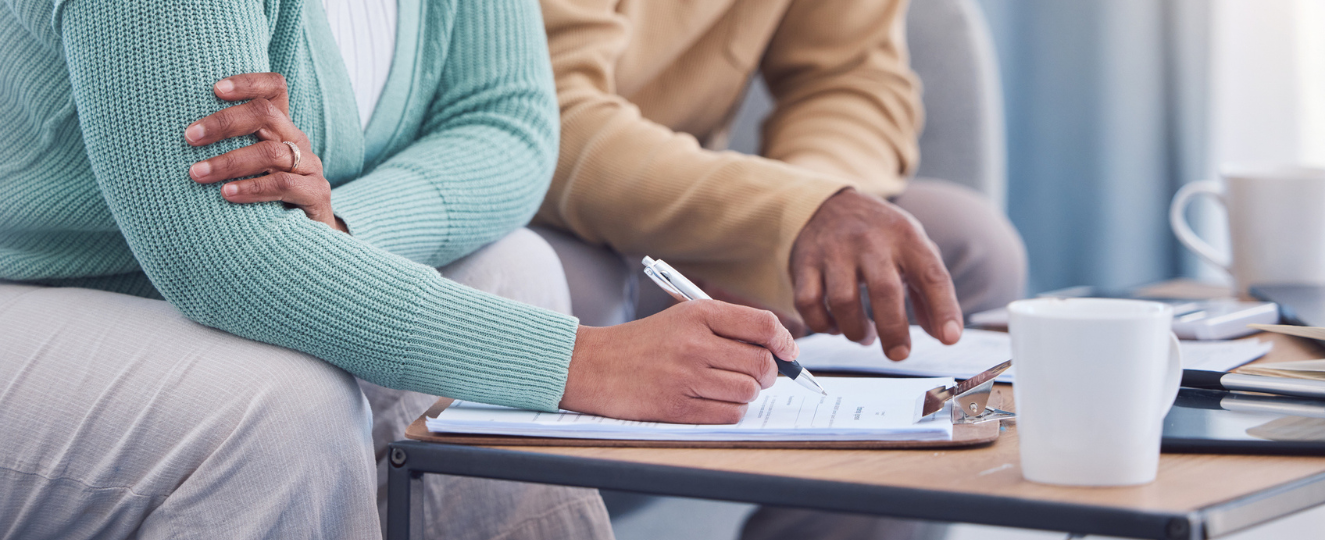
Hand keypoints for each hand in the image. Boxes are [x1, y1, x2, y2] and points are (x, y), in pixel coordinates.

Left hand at [184, 73, 346, 232]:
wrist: (310, 235)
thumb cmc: (265, 196)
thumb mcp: (248, 166)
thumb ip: (226, 147)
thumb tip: (173, 136)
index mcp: (280, 127)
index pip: (274, 88)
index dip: (248, 82)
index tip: (214, 89)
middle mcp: (297, 141)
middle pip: (266, 114)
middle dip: (224, 123)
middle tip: (190, 137)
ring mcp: (310, 166)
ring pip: (271, 151)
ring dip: (230, 161)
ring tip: (198, 173)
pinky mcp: (317, 193)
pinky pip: (284, 184)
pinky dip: (252, 188)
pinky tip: (227, 194)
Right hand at [560, 301, 798, 423]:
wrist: (593, 365)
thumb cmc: (643, 343)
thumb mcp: (682, 319)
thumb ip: (727, 328)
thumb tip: (778, 350)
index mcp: (699, 314)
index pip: (763, 325)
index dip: (784, 341)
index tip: (787, 352)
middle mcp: (695, 343)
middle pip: (762, 363)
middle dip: (768, 373)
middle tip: (759, 374)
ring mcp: (686, 376)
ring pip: (749, 392)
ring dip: (747, 393)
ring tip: (728, 386)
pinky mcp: (678, 407)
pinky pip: (729, 414)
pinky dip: (731, 411)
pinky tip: (715, 401)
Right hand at [790, 188, 961, 360]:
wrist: (827, 203)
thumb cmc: (878, 236)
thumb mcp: (911, 249)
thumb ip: (929, 291)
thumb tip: (944, 335)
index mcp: (905, 236)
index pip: (931, 274)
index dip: (944, 308)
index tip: (949, 338)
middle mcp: (869, 240)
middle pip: (884, 290)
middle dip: (894, 330)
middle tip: (899, 353)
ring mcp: (833, 250)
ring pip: (843, 301)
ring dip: (856, 331)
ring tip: (866, 336)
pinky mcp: (804, 262)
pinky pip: (808, 303)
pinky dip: (822, 325)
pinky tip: (835, 326)